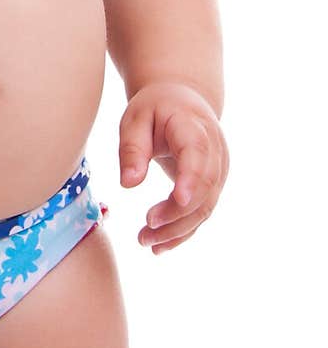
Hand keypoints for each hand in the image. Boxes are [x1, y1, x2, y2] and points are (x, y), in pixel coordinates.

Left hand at [118, 81, 228, 252]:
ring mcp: (219, 169)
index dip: (191, 177)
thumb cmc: (155, 108)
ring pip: (205, 206)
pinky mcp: (214, 185)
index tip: (178, 199)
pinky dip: (183, 231)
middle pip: (203, 187)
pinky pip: (202, 212)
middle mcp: (214, 149)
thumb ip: (132, 149)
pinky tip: (160, 246)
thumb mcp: (135, 118)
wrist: (183, 102)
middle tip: (145, 229)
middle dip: (176, 213)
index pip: (198, 152)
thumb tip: (128, 184)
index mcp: (193, 125)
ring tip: (145, 241)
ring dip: (177, 229)